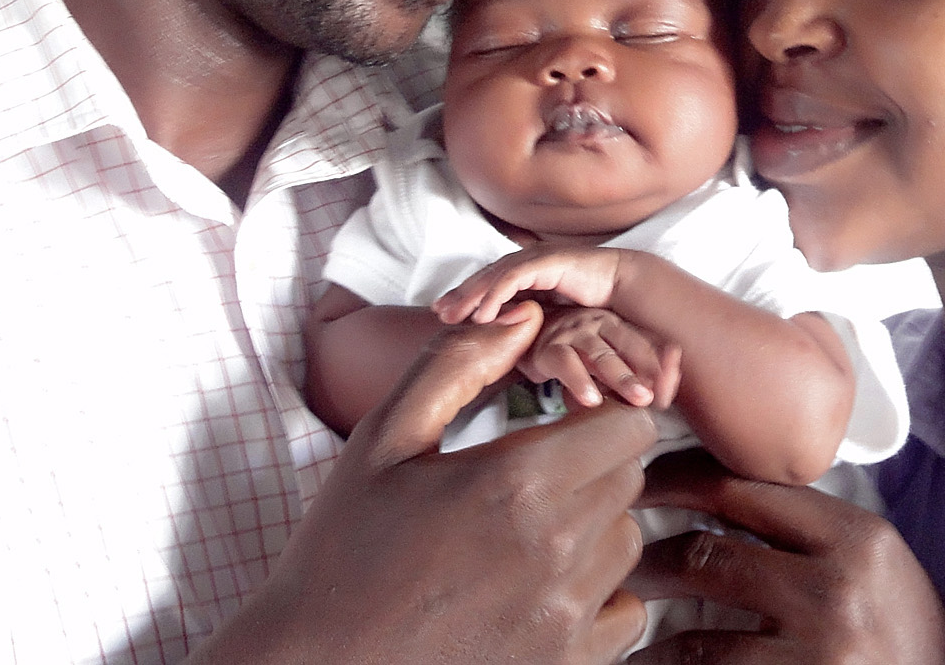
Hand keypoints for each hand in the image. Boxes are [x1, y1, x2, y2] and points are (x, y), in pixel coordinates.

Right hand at [189, 302, 657, 664]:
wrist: (315, 664)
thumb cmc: (344, 549)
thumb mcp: (385, 440)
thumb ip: (457, 364)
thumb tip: (523, 315)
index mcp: (515, 483)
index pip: (627, 426)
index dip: (597, 416)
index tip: (561, 426)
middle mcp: (554, 551)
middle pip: (628, 479)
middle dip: (591, 465)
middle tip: (533, 478)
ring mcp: (564, 618)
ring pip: (626, 542)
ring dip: (593, 530)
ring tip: (525, 535)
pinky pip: (625, 615)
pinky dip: (598, 600)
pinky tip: (539, 591)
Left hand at [435, 245, 628, 323]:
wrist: (624, 286)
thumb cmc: (593, 303)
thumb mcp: (554, 316)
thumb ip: (533, 323)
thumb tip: (513, 346)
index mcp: (528, 271)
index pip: (489, 282)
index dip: (467, 296)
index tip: (445, 314)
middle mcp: (529, 261)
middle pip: (485, 276)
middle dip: (461, 294)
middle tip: (439, 312)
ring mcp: (537, 258)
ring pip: (494, 276)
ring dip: (472, 295)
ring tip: (453, 315)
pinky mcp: (547, 261)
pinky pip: (513, 279)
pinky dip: (496, 295)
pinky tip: (483, 313)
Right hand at [524, 302, 682, 408]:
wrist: (531, 333)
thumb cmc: (577, 350)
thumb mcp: (608, 360)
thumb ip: (634, 373)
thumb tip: (666, 394)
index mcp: (619, 325)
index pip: (647, 343)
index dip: (662, 365)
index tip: (672, 387)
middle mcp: (600, 324)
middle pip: (629, 346)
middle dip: (648, 370)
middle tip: (660, 394)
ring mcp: (576, 333)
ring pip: (601, 355)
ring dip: (622, 377)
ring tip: (638, 399)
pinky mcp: (551, 347)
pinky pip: (566, 363)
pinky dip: (579, 381)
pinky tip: (590, 400)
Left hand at [626, 450, 944, 664]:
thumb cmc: (904, 625)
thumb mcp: (869, 557)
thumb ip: (801, 525)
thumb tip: (706, 492)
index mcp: (854, 536)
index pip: (740, 488)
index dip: (674, 481)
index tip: (638, 486)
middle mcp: (837, 590)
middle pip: (707, 556)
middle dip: (648, 560)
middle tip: (618, 563)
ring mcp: (821, 653)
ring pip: (698, 641)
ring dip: (652, 639)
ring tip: (631, 630)